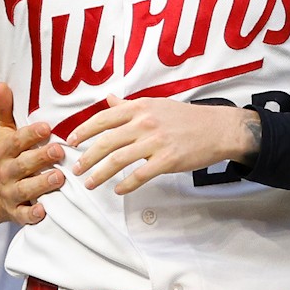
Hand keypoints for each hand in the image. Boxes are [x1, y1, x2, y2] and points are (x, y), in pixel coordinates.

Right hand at [0, 84, 63, 224]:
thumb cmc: (5, 156)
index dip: (31, 134)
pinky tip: (44, 211)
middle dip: (41, 158)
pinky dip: (32, 215)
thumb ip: (4, 109)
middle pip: (23, 164)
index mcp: (4, 150)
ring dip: (41, 184)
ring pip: (25, 189)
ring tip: (58, 178)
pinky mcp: (15, 212)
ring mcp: (10, 192)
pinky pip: (23, 215)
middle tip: (60, 151)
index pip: (16, 140)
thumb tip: (3, 84)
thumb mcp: (2, 132)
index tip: (47, 127)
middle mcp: (6, 171)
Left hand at [67, 97, 258, 195]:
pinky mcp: (167, 160)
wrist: (218, 128)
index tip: (71, 142)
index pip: (103, 119)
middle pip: (106, 141)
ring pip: (119, 160)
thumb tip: (107, 99)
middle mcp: (144, 123)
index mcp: (139, 108)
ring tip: (89, 183)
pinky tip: (118, 190)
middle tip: (76, 169)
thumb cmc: (186, 118)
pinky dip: (126, 185)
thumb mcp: (155, 104)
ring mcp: (156, 142)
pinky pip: (140, 175)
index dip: (84, 131)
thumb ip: (128, 105)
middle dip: (87, 157)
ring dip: (100, 174)